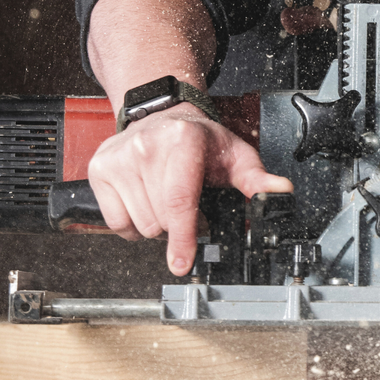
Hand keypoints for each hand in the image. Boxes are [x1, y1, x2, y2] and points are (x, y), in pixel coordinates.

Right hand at [86, 105, 292, 275]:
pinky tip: (145, 200)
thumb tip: (280, 192)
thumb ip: (257, 179)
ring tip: (166, 198)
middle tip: (189, 205)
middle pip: (161, 220)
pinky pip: (116, 222)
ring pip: (139, 224)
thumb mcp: (235, 155)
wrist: (163, 115)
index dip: (182, 237)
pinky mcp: (99, 169)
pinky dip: (133, 222)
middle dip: (178, 225)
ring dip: (156, 224)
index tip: (181, 263)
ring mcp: (119, 157)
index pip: (179, 200)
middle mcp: (146, 146)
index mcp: (182, 141)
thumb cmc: (201, 141)